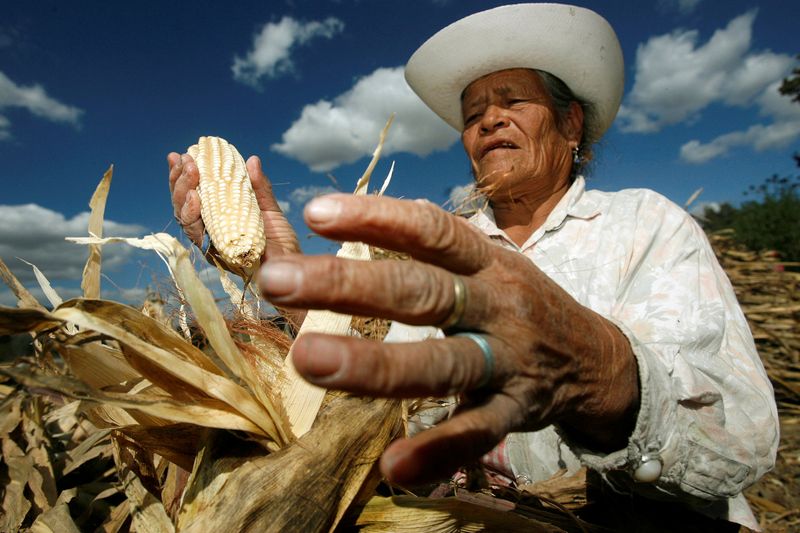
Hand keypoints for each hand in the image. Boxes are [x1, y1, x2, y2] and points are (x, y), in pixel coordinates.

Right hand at [167, 152, 300, 260]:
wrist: (290, 267)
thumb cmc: (280, 242)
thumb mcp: (270, 210)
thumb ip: (259, 187)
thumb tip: (252, 160)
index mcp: (218, 216)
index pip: (194, 194)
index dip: (183, 176)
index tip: (181, 154)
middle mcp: (209, 229)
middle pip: (182, 205)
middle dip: (180, 180)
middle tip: (186, 160)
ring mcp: (209, 242)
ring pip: (184, 218)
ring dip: (183, 193)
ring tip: (191, 173)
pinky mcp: (213, 254)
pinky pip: (196, 234)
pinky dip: (192, 215)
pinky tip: (195, 198)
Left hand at [258, 194, 639, 485]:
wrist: (596, 357)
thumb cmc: (521, 301)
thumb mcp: (491, 262)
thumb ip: (436, 248)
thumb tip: (358, 221)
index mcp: (487, 261)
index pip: (431, 230)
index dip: (377, 218)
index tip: (316, 213)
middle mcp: (498, 303)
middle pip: (421, 292)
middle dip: (347, 284)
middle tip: (276, 280)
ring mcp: (510, 360)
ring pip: (442, 364)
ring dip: (375, 364)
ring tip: (309, 361)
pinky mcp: (519, 411)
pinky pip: (477, 433)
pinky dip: (437, 450)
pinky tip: (393, 467)